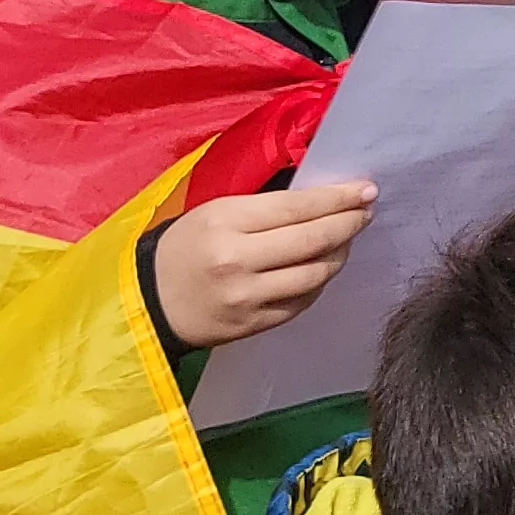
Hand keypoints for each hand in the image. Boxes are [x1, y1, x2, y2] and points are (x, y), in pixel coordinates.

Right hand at [151, 182, 378, 346]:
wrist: (148, 301)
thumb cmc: (184, 247)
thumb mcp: (215, 212)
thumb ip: (264, 208)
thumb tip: (321, 199)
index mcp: (225, 222)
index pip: (296, 208)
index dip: (337, 198)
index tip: (366, 190)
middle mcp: (238, 260)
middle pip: (312, 241)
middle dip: (348, 223)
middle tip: (365, 212)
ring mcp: (248, 297)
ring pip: (314, 275)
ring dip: (340, 254)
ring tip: (347, 240)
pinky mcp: (253, 324)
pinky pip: (302, 302)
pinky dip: (319, 283)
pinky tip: (322, 268)